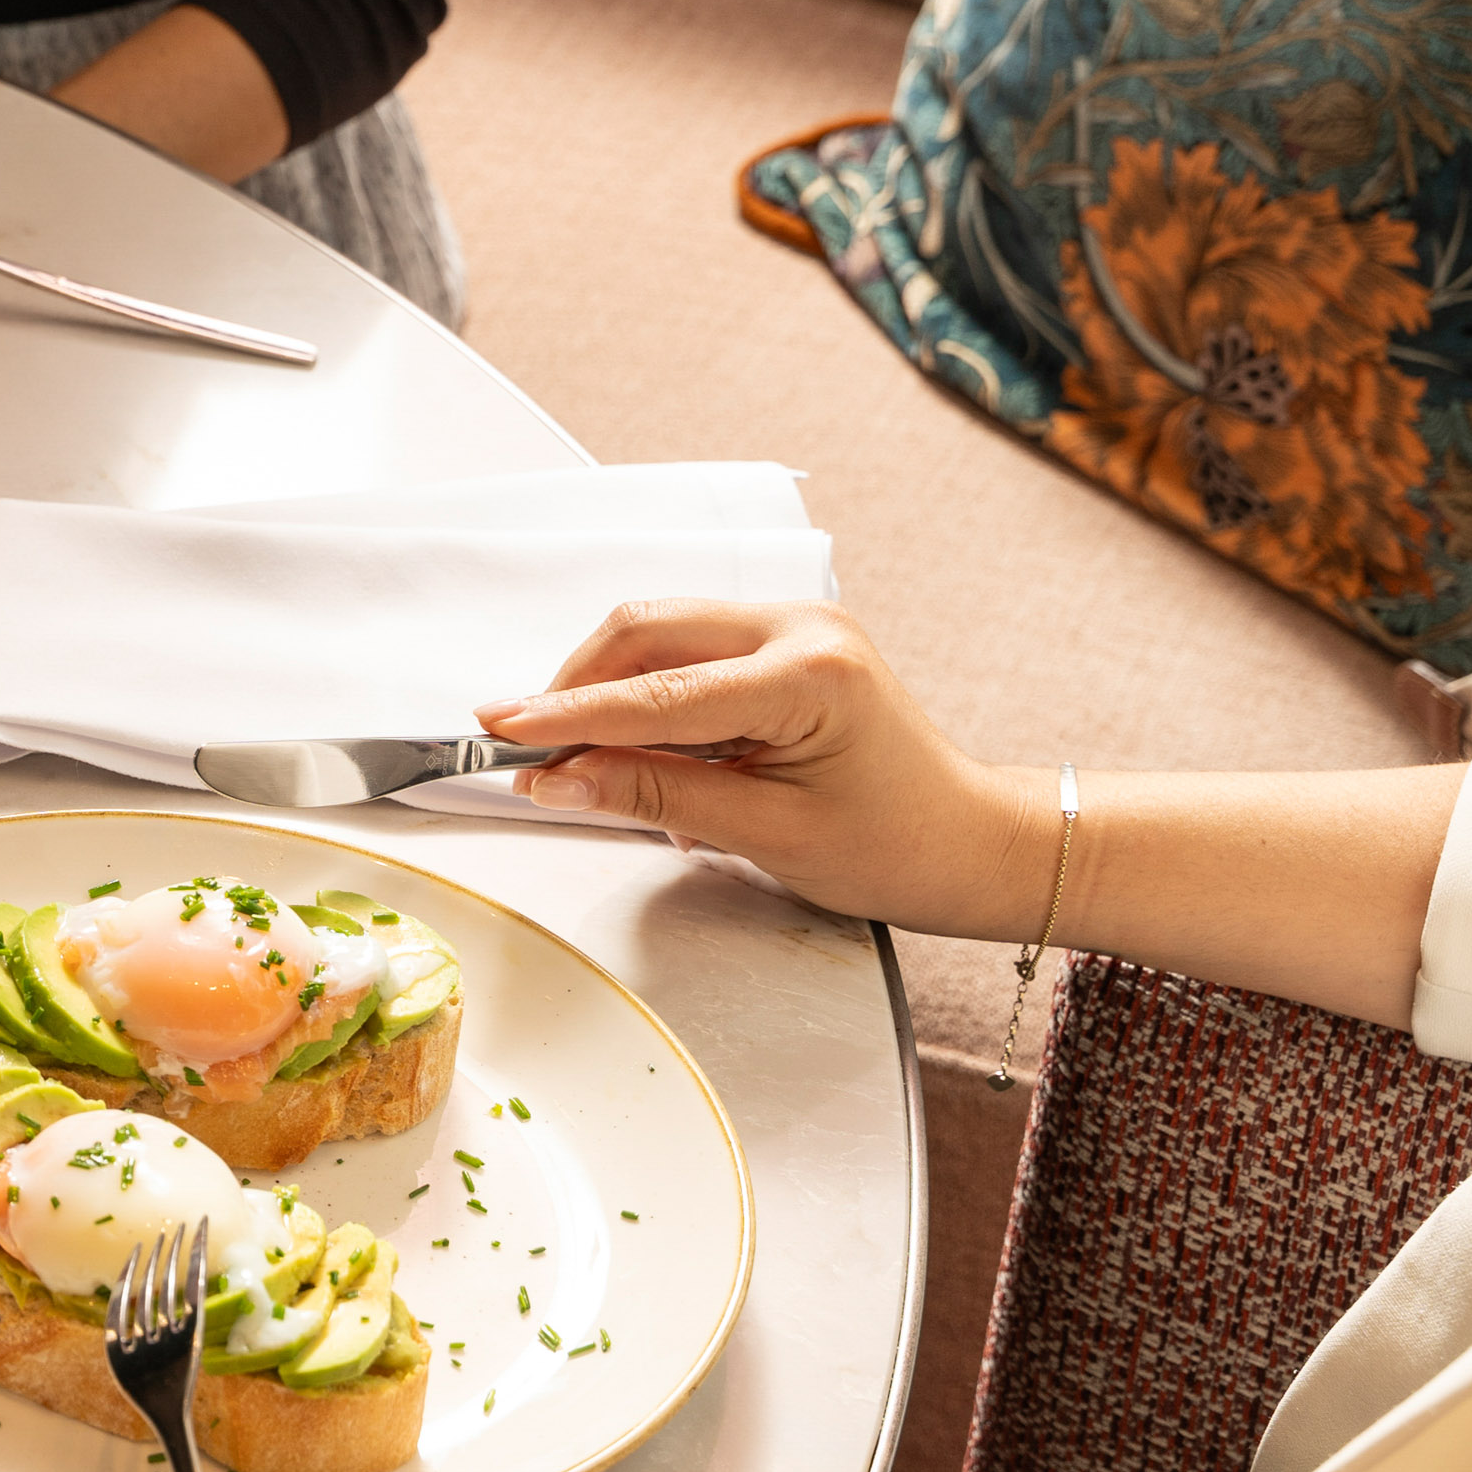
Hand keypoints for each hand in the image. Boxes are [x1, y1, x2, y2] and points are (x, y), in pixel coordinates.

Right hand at [472, 600, 1039, 937]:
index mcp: (810, 672)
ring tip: (584, 766)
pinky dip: (646, 699)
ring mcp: (792, 625)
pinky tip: (643, 756)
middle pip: (646, 630)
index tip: (500, 730)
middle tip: (526, 751)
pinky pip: (685, 653)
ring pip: (658, 634)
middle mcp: (800, 626)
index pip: (657, 691)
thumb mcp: (768, 834)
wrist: (971, 842)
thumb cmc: (897, 846)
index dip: (570, 715)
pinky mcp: (782, 642)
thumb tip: (561, 780)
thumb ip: (656, 794)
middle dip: (576, 688)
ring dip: (608, 692)